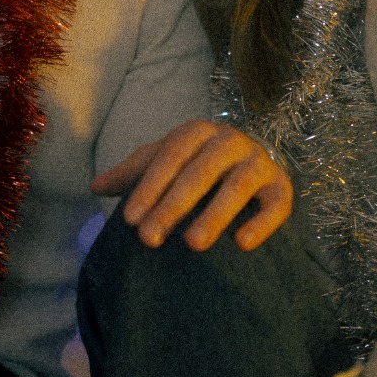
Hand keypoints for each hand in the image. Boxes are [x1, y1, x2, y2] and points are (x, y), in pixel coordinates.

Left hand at [92, 118, 292, 250]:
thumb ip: (133, 174)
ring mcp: (259, 161)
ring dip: (216, 214)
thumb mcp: (164, 164)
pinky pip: (277, 204)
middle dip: (173, 206)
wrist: (251, 167)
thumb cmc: (197, 167)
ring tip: (193, 245)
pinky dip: (262, 222)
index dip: (149, 187)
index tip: (129, 219)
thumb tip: (95, 187)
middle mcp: (230, 140)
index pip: (170, 155)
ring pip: (239, 185)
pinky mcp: (281, 187)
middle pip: (201, 171)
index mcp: (197, 132)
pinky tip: (242, 244)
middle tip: (150, 239)